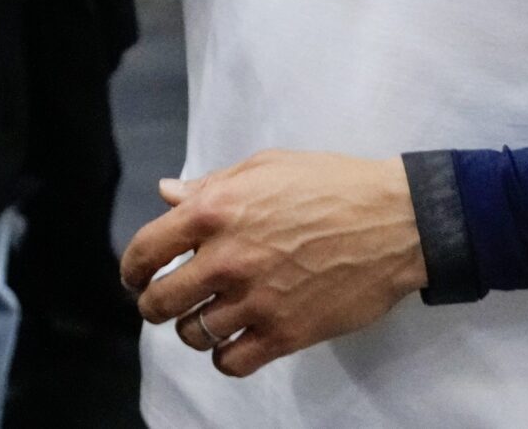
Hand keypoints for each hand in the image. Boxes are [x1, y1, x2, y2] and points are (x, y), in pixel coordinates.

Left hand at [121, 151, 426, 379]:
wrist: (396, 221)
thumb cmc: (332, 185)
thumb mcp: (264, 167)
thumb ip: (210, 184)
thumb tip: (168, 193)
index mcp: (215, 211)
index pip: (144, 251)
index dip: (131, 269)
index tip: (135, 276)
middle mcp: (227, 258)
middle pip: (160, 302)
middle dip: (155, 304)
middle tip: (166, 302)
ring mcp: (256, 300)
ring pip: (193, 335)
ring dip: (193, 329)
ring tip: (207, 317)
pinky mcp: (286, 333)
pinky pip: (231, 361)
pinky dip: (225, 356)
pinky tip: (235, 340)